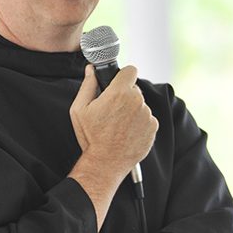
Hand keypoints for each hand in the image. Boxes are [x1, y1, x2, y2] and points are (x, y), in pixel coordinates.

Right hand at [70, 65, 157, 184]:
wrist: (106, 162)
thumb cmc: (91, 137)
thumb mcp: (80, 110)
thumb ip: (87, 85)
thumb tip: (91, 70)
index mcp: (119, 93)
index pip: (130, 70)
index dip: (123, 76)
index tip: (119, 82)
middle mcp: (137, 101)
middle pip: (134, 89)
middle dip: (125, 96)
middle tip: (113, 111)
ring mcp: (147, 114)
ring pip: (141, 105)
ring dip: (132, 111)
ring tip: (119, 125)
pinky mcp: (153, 127)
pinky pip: (147, 119)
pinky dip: (140, 123)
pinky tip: (127, 132)